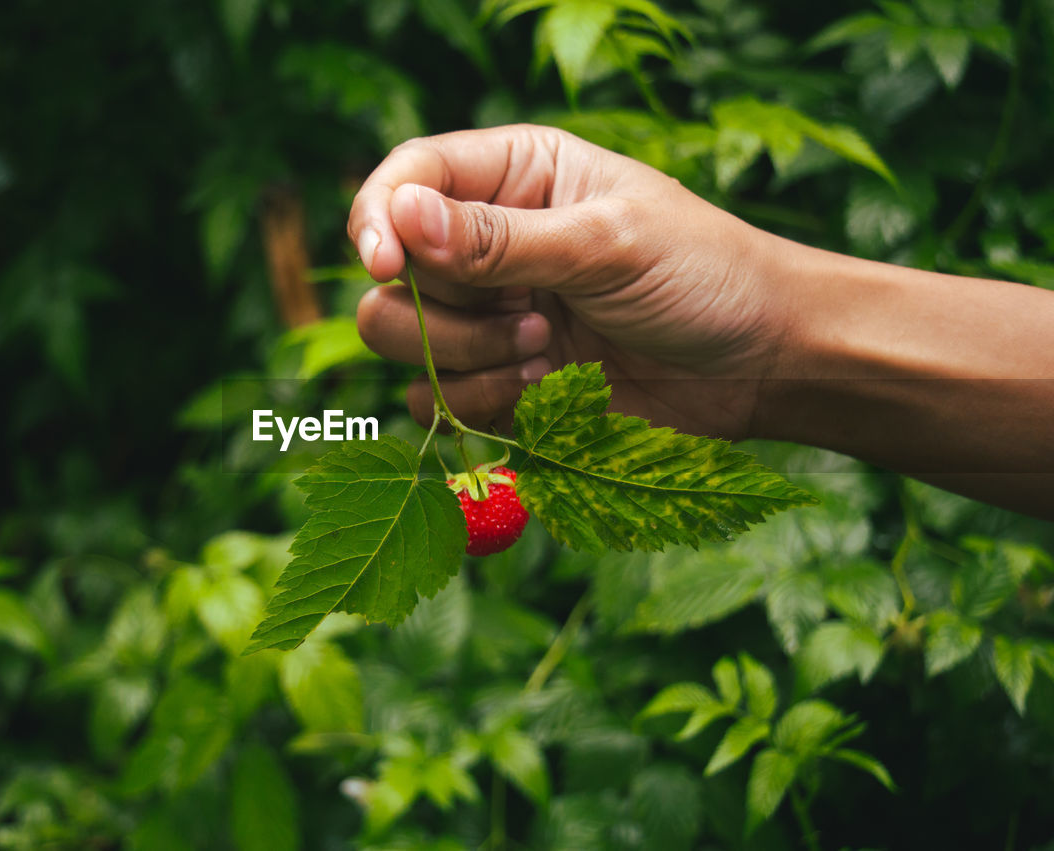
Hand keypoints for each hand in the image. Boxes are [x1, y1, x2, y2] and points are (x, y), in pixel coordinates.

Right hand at [347, 124, 795, 440]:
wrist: (760, 364)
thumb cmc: (703, 274)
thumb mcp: (607, 243)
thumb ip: (501, 240)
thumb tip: (402, 216)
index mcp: (515, 177)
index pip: (409, 179)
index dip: (380, 218)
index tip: (386, 265)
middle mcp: (489, 243)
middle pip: (392, 275)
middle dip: (442, 311)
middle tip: (529, 320)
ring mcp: (492, 315)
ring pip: (404, 342)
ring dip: (466, 360)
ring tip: (544, 353)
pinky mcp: (501, 378)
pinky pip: (438, 400)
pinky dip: (479, 403)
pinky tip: (543, 389)